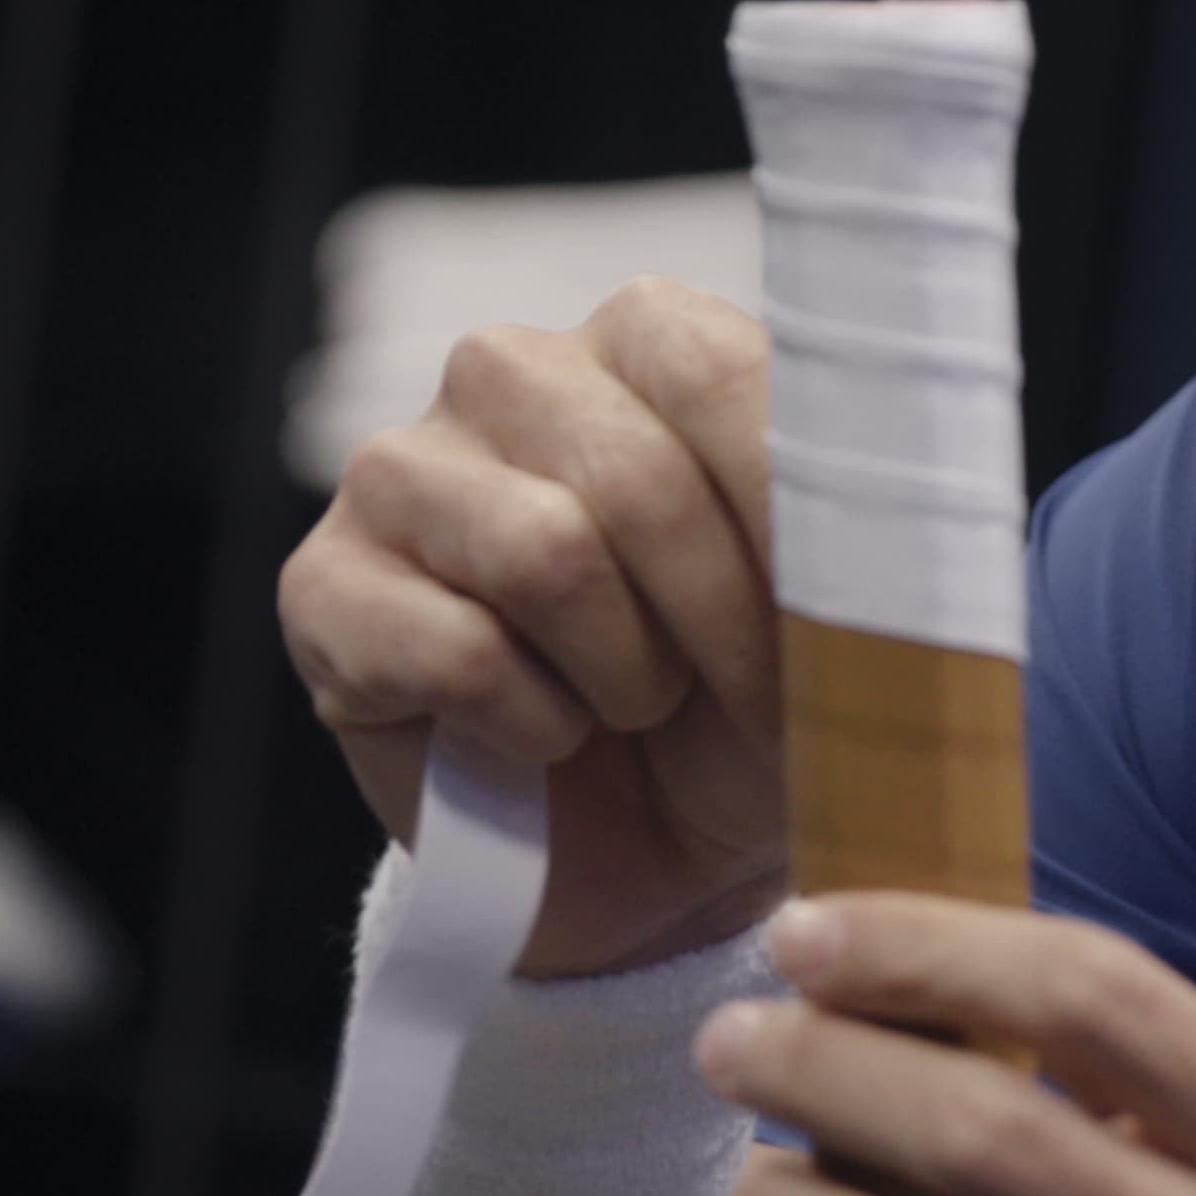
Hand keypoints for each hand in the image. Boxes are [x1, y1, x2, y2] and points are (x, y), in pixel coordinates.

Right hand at [276, 279, 786, 976]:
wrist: (662, 855)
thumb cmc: (755, 703)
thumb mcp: (838, 610)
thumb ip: (846, 520)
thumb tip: (871, 506)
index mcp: (644, 339)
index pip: (713, 368)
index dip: (782, 517)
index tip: (830, 612)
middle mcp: (511, 373)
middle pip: (631, 474)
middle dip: (716, 620)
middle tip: (735, 690)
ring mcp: (400, 472)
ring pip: (543, 554)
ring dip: (626, 673)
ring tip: (636, 704)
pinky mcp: (324, 586)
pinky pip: (456, 652)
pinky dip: (535, 731)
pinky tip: (549, 739)